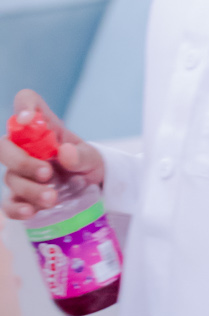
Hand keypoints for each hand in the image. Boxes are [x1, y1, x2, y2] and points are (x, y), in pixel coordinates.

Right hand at [2, 90, 103, 221]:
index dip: (23, 106)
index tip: (27, 119)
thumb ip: (82, 155)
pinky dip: (16, 208)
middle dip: (22, 161)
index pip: (27, 103)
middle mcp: (28, 148)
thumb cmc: (89, 164)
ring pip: (11, 177)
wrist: (93, 190)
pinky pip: (9, 203)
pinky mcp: (21, 197)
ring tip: (53, 198)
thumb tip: (64, 153)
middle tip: (47, 173)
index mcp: (46, 127)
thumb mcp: (94, 158)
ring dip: (29, 189)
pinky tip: (30, 212)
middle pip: (5, 146)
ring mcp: (22, 173)